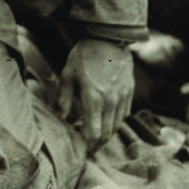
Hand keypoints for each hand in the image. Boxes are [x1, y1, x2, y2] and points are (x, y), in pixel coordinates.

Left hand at [56, 37, 133, 153]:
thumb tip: (60, 118)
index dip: (87, 145)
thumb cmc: (84, 56)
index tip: (81, 150)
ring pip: (117, 125)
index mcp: (94, 99)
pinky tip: (106, 120)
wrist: (108, 38)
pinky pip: (124, 114)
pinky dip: (115, 121)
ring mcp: (122, 97)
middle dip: (97, 145)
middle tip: (88, 150)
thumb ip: (64, 99)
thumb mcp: (68, 75)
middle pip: (107, 134)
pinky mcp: (129, 92)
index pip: (93, 133)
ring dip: (106, 134)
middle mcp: (111, 102)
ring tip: (95, 137)